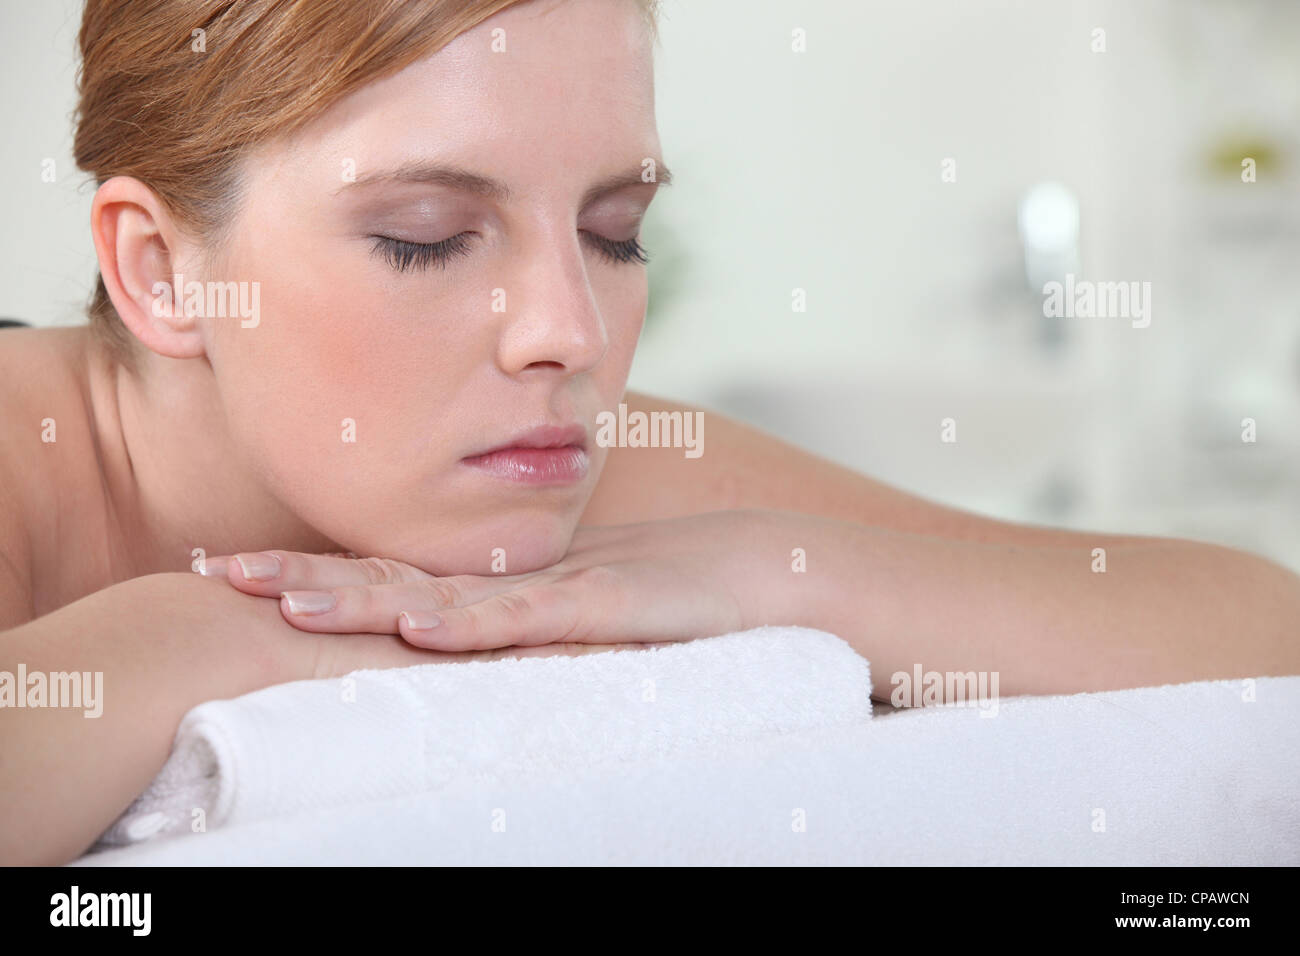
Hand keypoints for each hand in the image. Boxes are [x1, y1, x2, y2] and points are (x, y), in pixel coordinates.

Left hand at [203, 510, 766, 650]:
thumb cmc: (658, 596)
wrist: (749, 570)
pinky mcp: (600, 605)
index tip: (237, 571)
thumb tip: (444, 639)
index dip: (313, 573)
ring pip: (441, 596)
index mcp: (493, 584)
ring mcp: (550, 591)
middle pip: (390, 580)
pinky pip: (525, 618)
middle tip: (220, 571)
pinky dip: (470, 624)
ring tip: (284, 598)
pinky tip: (420, 627)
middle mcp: (507, 583)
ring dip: (361, 599)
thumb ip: (510, 623)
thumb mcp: (568, 612)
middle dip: (303, 576)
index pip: (387, 579)